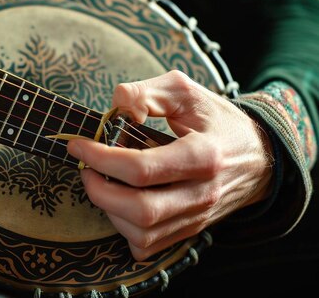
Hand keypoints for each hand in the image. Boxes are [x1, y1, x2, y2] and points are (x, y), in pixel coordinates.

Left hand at [67, 70, 273, 260]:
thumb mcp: (185, 91)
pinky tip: (120, 204)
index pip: (142, 169)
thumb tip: (117, 108)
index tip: (78, 145)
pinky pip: (150, 246)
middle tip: (86, 169)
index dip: (101, 158)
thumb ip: (147, 93)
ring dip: (109, 211)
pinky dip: (125, 230)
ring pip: (143, 234)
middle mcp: (203, 194)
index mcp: (203, 155)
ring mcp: (198, 217)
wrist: (259, 155)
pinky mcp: (191, 231)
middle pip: (141, 210)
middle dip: (99, 191)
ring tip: (101, 183)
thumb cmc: (215, 120)